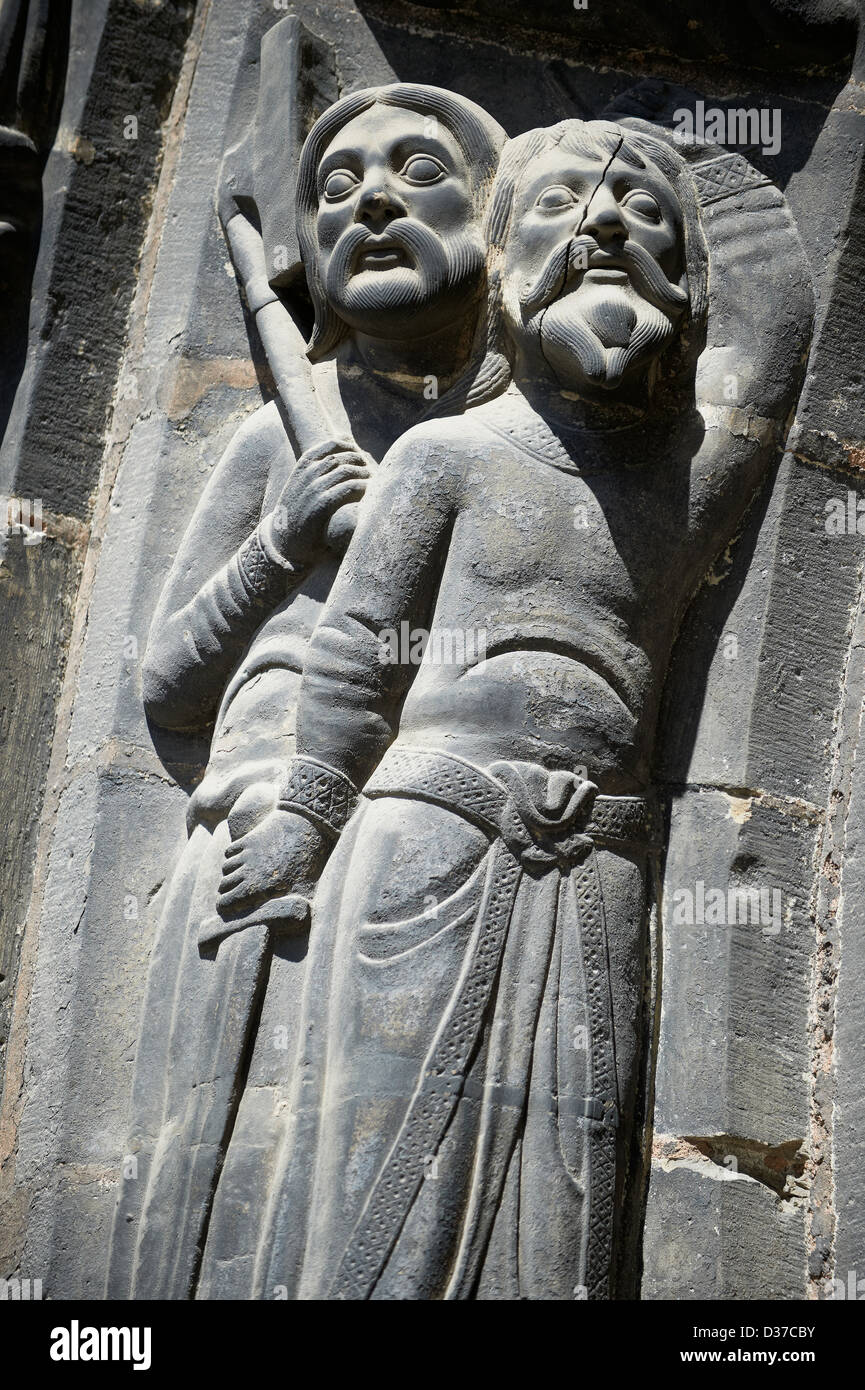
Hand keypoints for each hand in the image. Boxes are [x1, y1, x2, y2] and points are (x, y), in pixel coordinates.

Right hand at [217, 807, 330, 915]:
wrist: (307, 826)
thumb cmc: (309, 862)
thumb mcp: (305, 889)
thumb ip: (291, 906)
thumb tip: (284, 923)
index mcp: (261, 889)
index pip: (226, 904)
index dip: (225, 908)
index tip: (227, 909)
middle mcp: (249, 873)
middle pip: (223, 887)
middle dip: (226, 893)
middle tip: (234, 894)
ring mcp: (247, 855)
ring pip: (225, 870)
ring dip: (229, 875)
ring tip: (239, 877)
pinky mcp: (247, 840)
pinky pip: (229, 853)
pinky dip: (231, 858)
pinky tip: (241, 860)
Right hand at [267, 439, 372, 564]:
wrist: (284, 541)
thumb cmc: (299, 513)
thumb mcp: (303, 485)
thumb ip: (319, 469)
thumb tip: (344, 446)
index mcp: (303, 466)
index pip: (332, 445)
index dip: (351, 448)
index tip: (362, 456)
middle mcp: (308, 475)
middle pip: (342, 457)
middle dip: (361, 461)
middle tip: (372, 471)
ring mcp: (313, 489)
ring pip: (347, 471)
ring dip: (364, 474)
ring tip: (375, 482)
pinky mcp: (321, 506)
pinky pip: (347, 489)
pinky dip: (362, 487)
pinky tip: (370, 493)